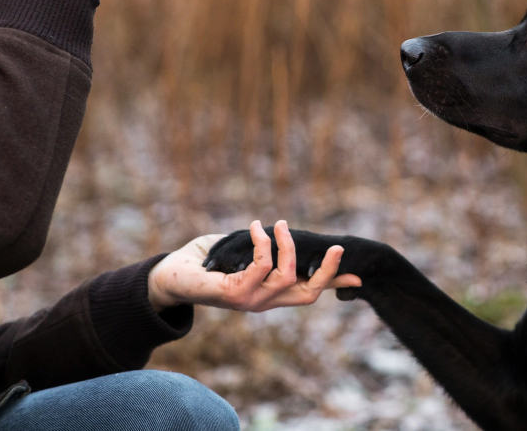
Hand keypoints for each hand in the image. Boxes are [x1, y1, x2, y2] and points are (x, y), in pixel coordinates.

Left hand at [147, 220, 362, 312]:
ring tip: (275, 223)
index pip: (308, 292)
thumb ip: (262, 247)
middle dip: (327, 271)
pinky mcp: (235, 294)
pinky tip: (255, 227)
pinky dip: (263, 241)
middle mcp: (264, 302)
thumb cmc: (202, 262)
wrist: (168, 277)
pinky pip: (262, 264)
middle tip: (336, 247)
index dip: (333, 284)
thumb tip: (280, 231)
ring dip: (286, 243)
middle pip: (309, 294)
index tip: (358, 278)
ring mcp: (250, 301)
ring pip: (288, 275)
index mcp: (268, 294)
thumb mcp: (240, 252)